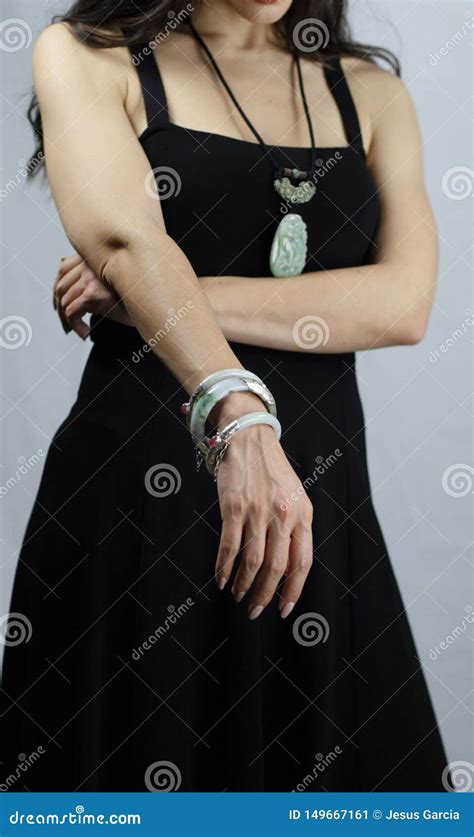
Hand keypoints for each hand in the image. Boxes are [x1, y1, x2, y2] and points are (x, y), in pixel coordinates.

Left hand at [53, 254, 130, 338]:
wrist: (150, 305)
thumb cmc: (131, 295)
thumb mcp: (108, 279)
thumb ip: (88, 270)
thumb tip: (61, 262)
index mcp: (92, 257)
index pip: (63, 269)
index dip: (57, 288)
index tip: (59, 306)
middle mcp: (89, 263)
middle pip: (61, 287)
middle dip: (61, 309)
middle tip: (67, 325)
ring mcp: (90, 278)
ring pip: (65, 302)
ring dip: (69, 321)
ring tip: (79, 331)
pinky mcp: (93, 294)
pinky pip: (73, 313)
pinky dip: (76, 326)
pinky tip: (85, 333)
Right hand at [213, 391, 313, 619]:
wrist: (250, 438)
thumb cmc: (272, 472)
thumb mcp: (295, 498)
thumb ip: (294, 529)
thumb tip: (287, 570)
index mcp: (303, 514)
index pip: (302, 563)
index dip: (293, 592)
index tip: (283, 610)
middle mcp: (283, 514)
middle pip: (276, 568)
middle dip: (265, 596)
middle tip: (254, 609)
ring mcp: (257, 511)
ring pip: (252, 562)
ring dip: (243, 585)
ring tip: (237, 594)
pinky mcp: (233, 507)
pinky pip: (229, 547)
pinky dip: (223, 568)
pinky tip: (221, 578)